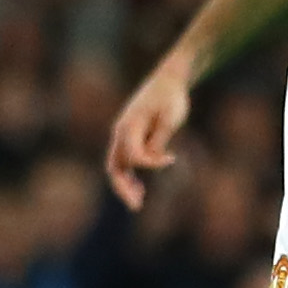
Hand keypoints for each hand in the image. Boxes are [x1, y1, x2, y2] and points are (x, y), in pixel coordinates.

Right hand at [103, 52, 196, 210]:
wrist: (168, 82)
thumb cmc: (171, 98)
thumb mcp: (170, 117)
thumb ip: (159, 139)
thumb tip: (152, 160)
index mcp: (129, 126)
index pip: (134, 155)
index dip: (152, 163)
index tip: (172, 158)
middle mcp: (121, 132)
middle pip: (114, 167)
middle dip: (124, 188)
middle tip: (137, 205)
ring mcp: (123, 136)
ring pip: (117, 167)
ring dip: (125, 186)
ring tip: (138, 202)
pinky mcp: (130, 138)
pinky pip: (125, 163)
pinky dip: (130, 177)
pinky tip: (140, 189)